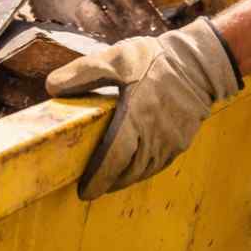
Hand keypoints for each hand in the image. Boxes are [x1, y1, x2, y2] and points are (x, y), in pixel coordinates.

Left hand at [47, 17, 240, 198]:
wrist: (199, 62)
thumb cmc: (155, 60)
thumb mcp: (115, 59)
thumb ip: (83, 73)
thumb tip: (51, 86)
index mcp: (135, 118)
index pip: (113, 160)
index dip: (97, 179)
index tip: (83, 192)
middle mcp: (154, 137)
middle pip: (128, 172)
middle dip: (108, 182)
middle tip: (92, 186)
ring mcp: (170, 142)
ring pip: (144, 171)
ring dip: (126, 178)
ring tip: (110, 178)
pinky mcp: (181, 142)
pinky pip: (159, 164)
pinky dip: (143, 169)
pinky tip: (135, 165)